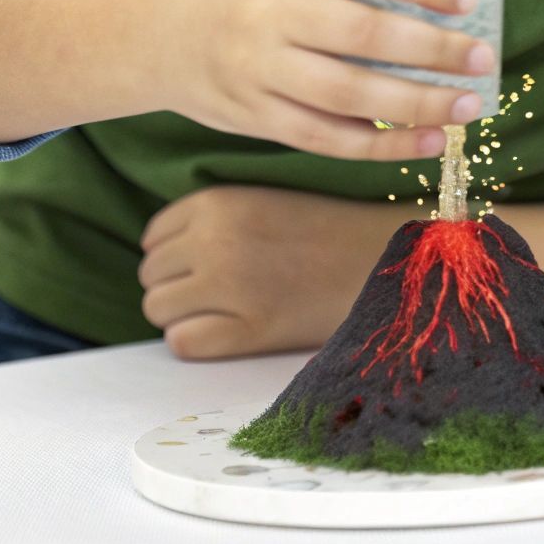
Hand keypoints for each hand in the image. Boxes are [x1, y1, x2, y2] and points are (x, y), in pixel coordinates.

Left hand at [137, 184, 405, 359]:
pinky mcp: (247, 330)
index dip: (178, 252)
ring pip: (159, 309)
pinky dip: (200, 341)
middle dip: (179, 284)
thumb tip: (165, 253)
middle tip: (224, 290)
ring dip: (185, 313)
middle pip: (152, 273)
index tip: (210, 261)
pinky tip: (234, 331)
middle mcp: (214, 241)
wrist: (392, 260)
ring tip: (228, 310)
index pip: (155, 235)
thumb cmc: (334, 231)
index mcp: (219, 202)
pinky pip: (182, 342)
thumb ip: (215, 218)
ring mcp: (228, 287)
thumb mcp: (268, 200)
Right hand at [154, 0, 493, 160]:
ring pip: (350, 95)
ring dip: (418, 104)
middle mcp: (272, 15)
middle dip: (433, 50)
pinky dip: (383, 146)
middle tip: (483, 58)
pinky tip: (429, 142)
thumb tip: (442, 4)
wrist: (151, 34)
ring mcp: (261, 71)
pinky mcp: (256, 118)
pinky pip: (328, 139)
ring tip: (467, 105)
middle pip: (364, 35)